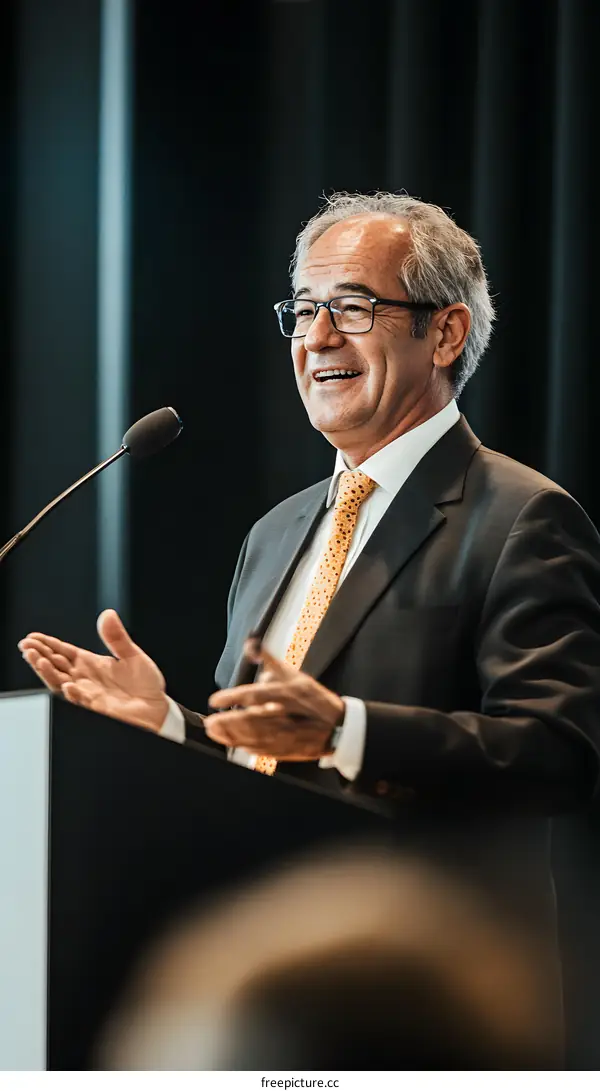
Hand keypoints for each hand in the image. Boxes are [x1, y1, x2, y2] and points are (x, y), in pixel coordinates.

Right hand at [19, 609, 168, 731]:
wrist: (157, 707)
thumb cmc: (145, 684)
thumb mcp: (132, 655)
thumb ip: (117, 637)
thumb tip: (108, 614)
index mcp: (90, 663)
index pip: (63, 652)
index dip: (47, 644)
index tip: (32, 637)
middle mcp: (84, 678)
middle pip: (55, 666)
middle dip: (40, 656)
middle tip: (27, 646)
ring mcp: (88, 693)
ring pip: (60, 683)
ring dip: (47, 673)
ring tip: (37, 660)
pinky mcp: (96, 708)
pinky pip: (81, 701)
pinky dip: (73, 693)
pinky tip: (68, 685)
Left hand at [205, 637, 344, 761]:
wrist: (339, 727)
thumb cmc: (314, 698)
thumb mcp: (293, 674)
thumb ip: (269, 658)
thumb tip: (250, 644)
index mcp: (290, 693)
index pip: (257, 694)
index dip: (235, 697)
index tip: (215, 700)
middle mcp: (289, 715)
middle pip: (254, 720)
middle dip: (229, 722)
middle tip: (210, 722)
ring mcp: (289, 735)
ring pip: (256, 737)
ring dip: (233, 736)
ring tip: (215, 731)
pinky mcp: (287, 750)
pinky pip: (263, 750)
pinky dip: (246, 747)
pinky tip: (232, 742)